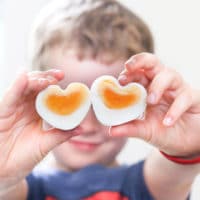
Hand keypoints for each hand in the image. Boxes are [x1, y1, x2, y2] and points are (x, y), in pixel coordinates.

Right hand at [0, 69, 75, 188]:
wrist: (6, 172)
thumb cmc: (25, 156)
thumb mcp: (47, 144)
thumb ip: (62, 134)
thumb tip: (81, 128)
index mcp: (37, 111)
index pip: (46, 92)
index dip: (54, 83)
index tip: (65, 78)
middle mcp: (25, 106)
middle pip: (35, 85)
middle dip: (46, 77)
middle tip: (59, 76)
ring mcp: (14, 108)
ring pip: (23, 87)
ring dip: (35, 80)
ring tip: (46, 80)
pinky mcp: (2, 112)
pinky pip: (10, 96)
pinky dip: (17, 86)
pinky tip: (23, 76)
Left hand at [110, 53, 199, 156]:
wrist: (185, 143)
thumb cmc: (163, 131)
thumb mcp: (144, 130)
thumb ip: (129, 128)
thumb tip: (111, 130)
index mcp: (147, 88)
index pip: (137, 73)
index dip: (129, 72)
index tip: (121, 80)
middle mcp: (162, 84)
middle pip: (152, 63)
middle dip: (140, 62)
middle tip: (129, 67)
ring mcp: (178, 89)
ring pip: (169, 75)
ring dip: (157, 86)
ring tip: (150, 101)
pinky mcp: (193, 98)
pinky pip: (184, 97)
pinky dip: (175, 109)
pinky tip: (167, 122)